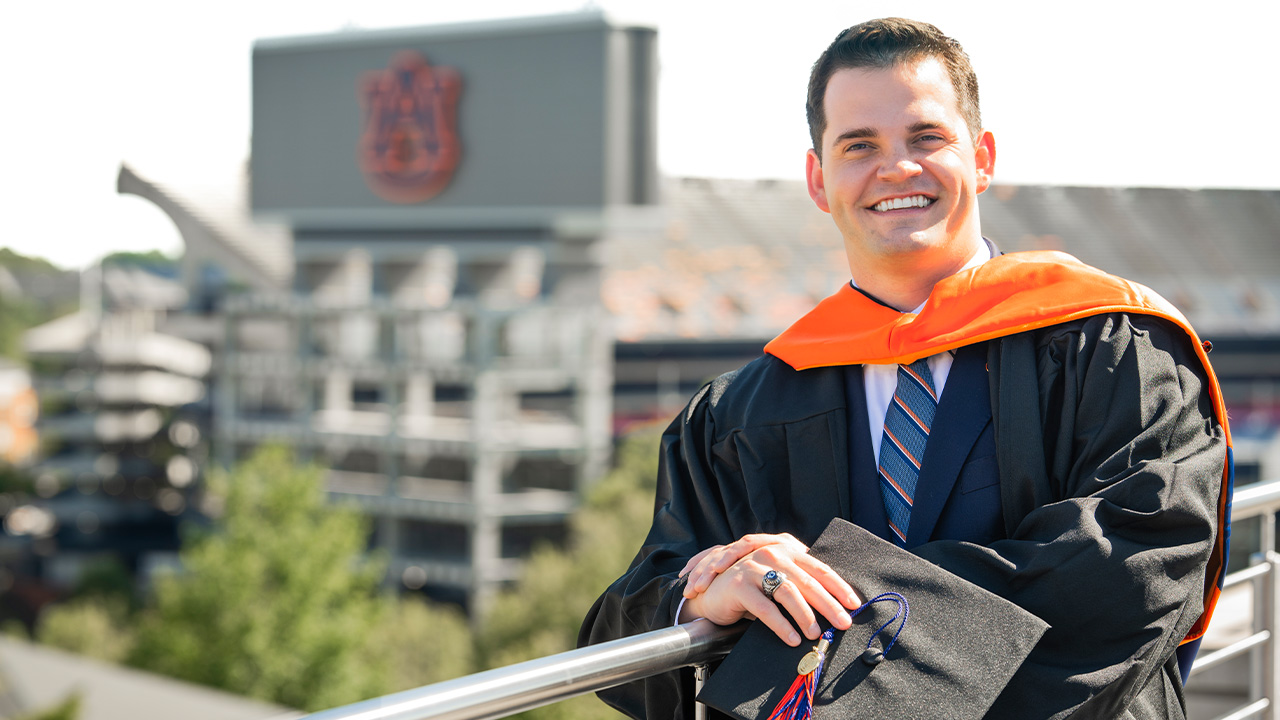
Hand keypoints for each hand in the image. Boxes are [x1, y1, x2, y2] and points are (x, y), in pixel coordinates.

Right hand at [679, 534, 860, 646]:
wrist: (711, 589)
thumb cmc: (751, 588)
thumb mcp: (777, 580)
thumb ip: (799, 584)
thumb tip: (833, 608)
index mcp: (786, 551)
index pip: (819, 569)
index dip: (838, 587)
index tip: (854, 605)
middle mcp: (772, 554)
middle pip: (808, 582)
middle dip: (829, 605)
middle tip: (843, 623)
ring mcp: (754, 567)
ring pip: (788, 592)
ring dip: (805, 616)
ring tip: (815, 634)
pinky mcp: (740, 585)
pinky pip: (766, 608)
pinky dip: (781, 625)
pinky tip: (792, 638)